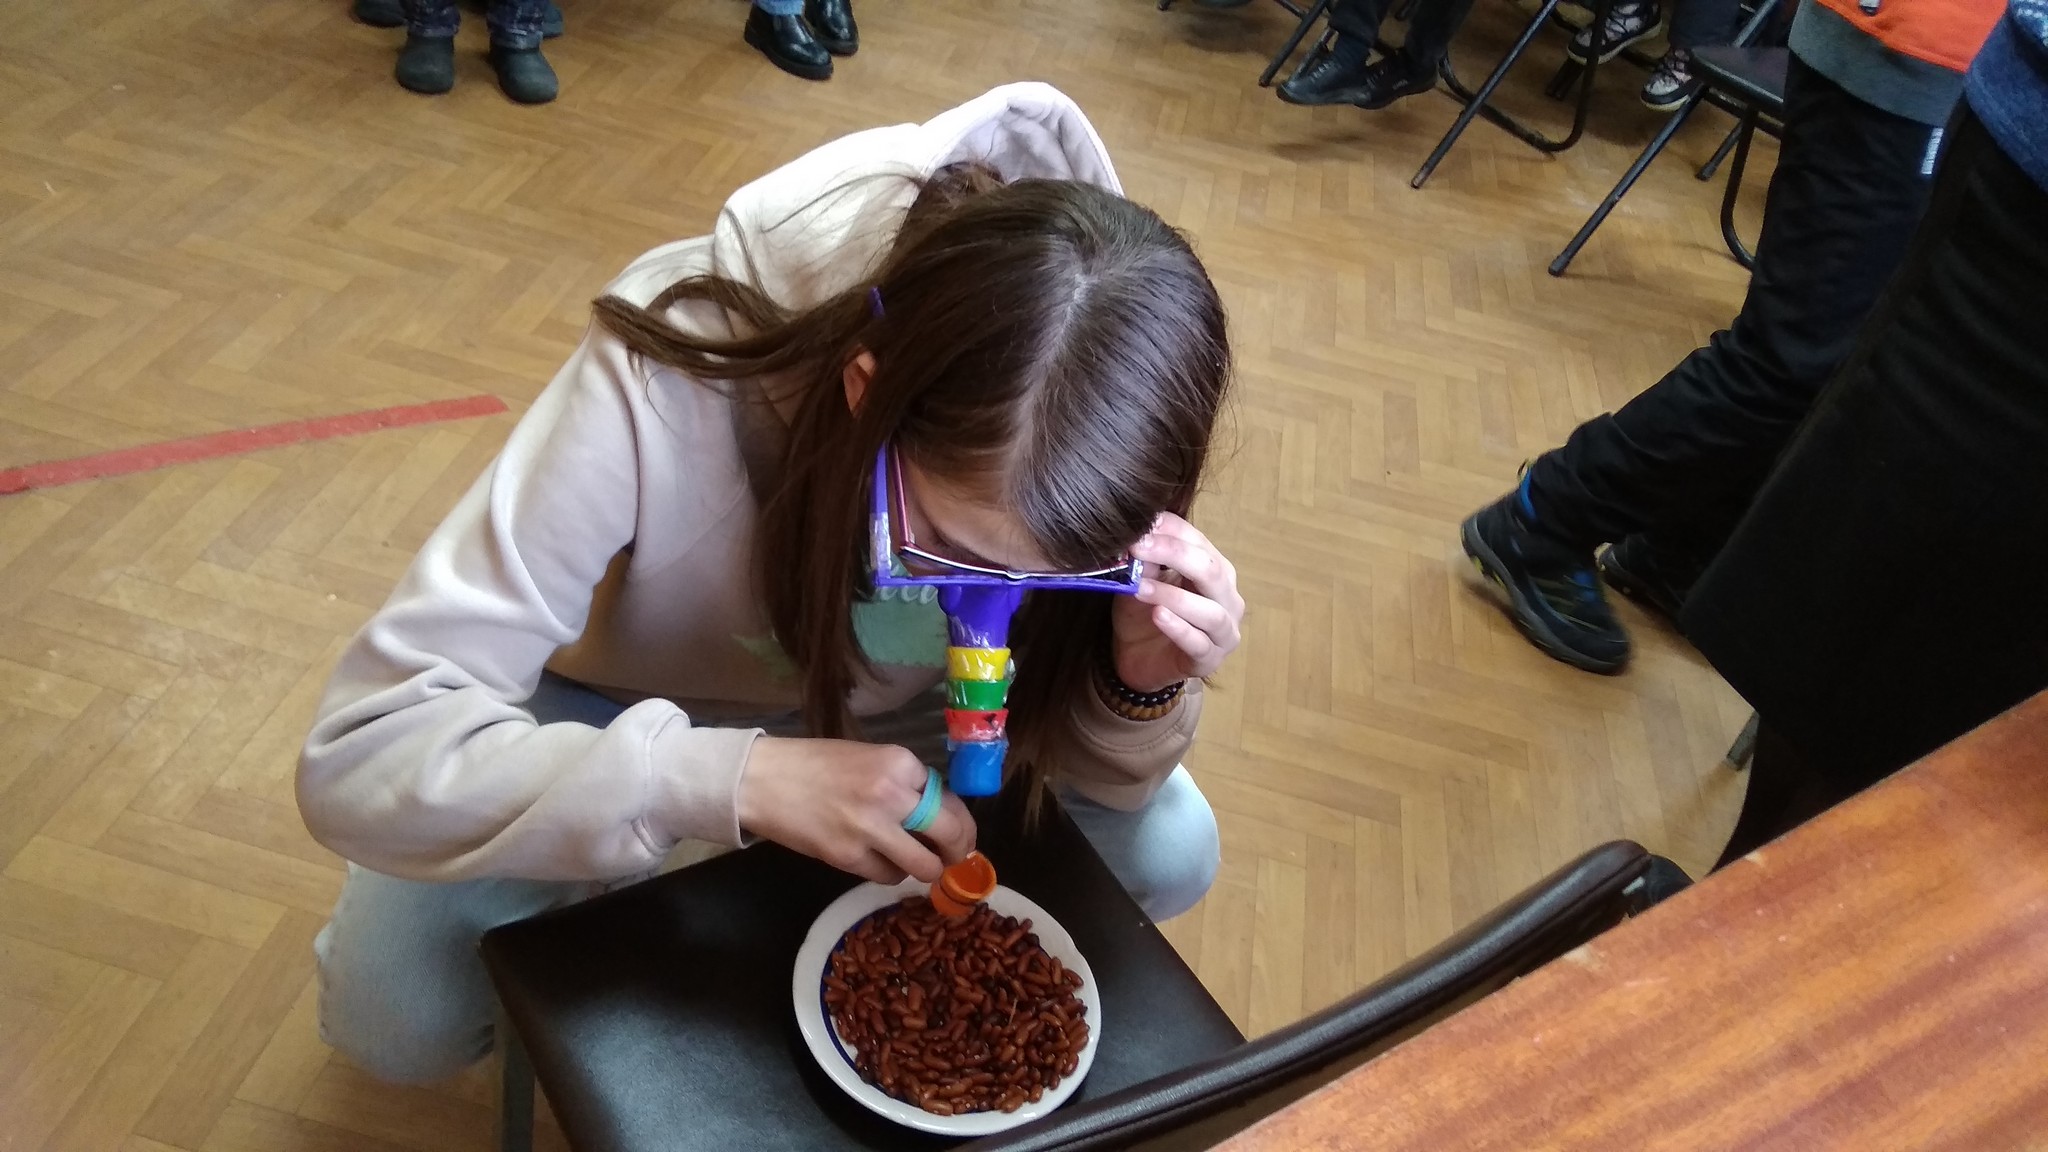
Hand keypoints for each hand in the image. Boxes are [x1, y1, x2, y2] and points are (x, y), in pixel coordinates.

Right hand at [736, 736, 976, 883]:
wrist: (762, 780)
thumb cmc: (814, 764)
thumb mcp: (867, 759)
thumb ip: (903, 782)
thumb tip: (939, 812)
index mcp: (899, 762)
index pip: (948, 799)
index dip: (959, 820)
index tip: (960, 832)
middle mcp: (891, 794)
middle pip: (950, 832)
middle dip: (959, 850)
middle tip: (955, 858)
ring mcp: (870, 828)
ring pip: (924, 865)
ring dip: (928, 869)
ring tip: (921, 865)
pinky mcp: (849, 857)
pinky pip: (888, 876)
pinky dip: (891, 873)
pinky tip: (881, 862)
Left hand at [1113, 513, 1245, 693]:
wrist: (1137, 658)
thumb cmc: (1146, 613)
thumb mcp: (1142, 581)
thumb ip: (1146, 562)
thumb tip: (1141, 535)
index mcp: (1215, 571)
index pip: (1199, 542)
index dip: (1170, 531)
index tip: (1140, 527)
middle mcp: (1227, 599)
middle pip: (1212, 572)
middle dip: (1175, 556)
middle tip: (1139, 549)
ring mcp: (1223, 632)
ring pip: (1211, 611)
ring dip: (1174, 596)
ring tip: (1141, 588)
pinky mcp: (1210, 660)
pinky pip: (1199, 643)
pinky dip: (1179, 628)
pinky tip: (1158, 616)